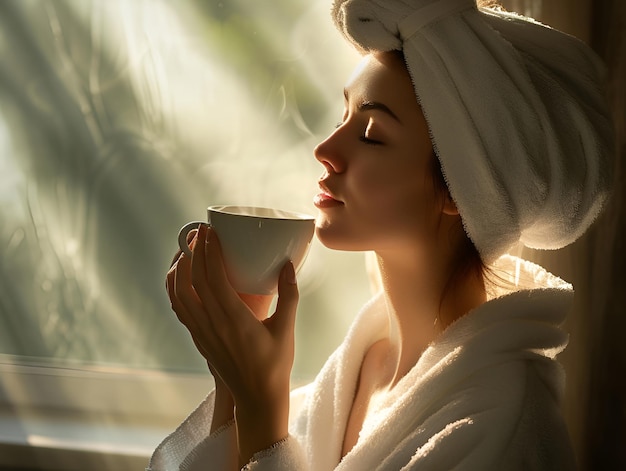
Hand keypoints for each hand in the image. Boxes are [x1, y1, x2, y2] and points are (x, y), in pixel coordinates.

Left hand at [166, 224, 298, 462]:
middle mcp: (212, 324)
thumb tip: (287, 265)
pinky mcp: (198, 337)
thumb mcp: (286, 328)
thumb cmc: (274, 364)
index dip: (209, 251)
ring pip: (178, 294)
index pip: (213, 278)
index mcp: (234, 320)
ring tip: (188, 250)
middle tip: (199, 231)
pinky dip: (175, 288)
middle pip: (193, 280)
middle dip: (194, 251)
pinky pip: (179, 308)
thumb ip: (289, 295)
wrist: (256, 397)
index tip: (210, 231)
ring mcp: (201, 332)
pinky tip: (182, 276)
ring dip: (179, 268)